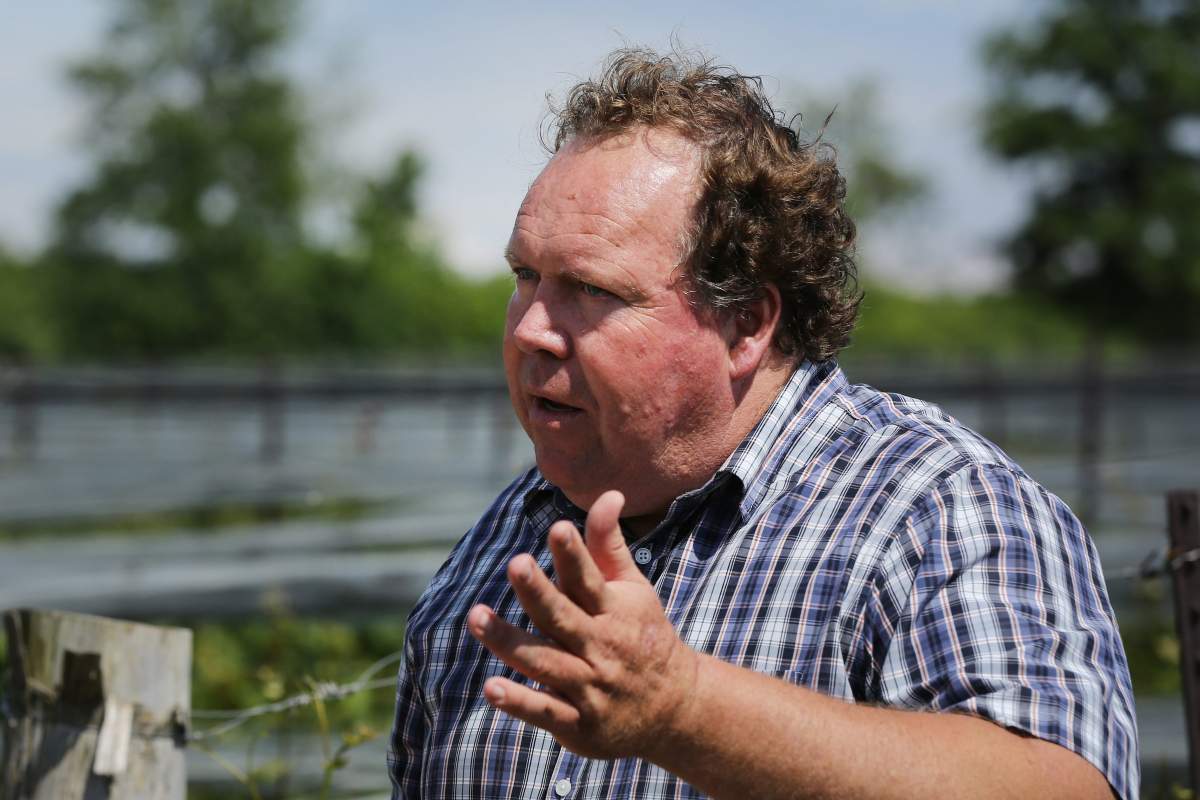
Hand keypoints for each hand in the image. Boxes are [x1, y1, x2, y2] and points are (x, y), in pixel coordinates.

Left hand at [467, 490, 698, 760]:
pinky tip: (491, 687)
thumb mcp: (634, 589)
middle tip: (515, 563)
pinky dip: (520, 701)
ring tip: (476, 617)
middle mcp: (602, 647)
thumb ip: (609, 544)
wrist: (675, 708)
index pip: (590, 579)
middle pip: (563, 617)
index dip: (574, 554)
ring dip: (509, 642)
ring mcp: (590, 687)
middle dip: (539, 592)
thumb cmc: (643, 635)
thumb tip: (608, 494)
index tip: (558, 528)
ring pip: (545, 662)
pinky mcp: (579, 723)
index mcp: (614, 611)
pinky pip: (546, 710)